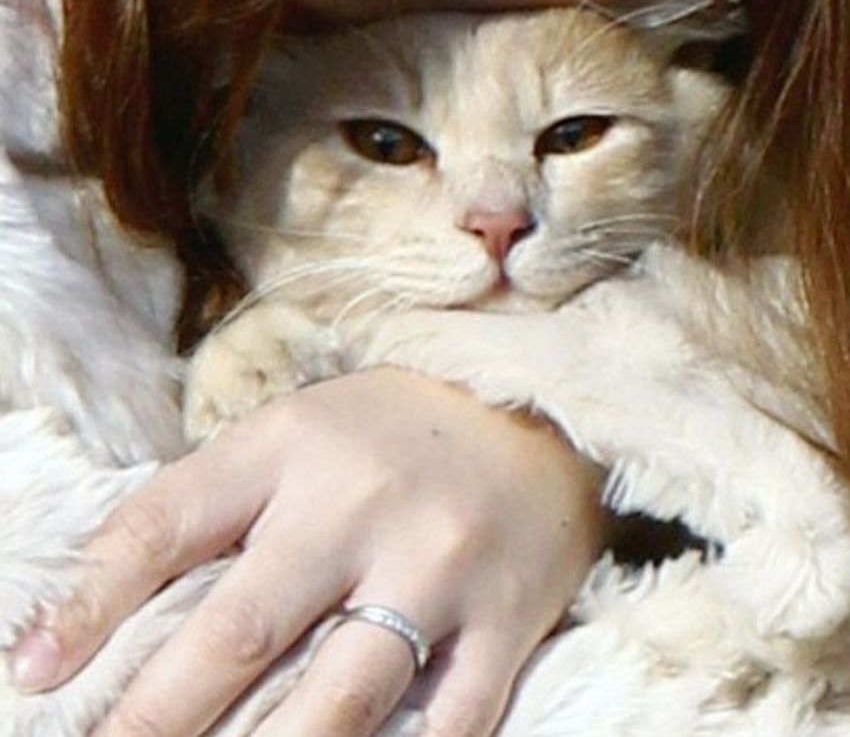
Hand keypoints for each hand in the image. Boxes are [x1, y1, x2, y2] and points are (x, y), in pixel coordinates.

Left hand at [7, 368, 601, 735]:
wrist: (536, 408)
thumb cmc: (400, 427)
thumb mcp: (303, 428)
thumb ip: (223, 494)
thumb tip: (121, 592)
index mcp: (296, 444)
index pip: (170, 521)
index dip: (88, 602)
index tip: (35, 675)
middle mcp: (362, 502)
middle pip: (240, 630)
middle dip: (156, 719)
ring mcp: (440, 562)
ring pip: (338, 696)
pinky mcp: (506, 615)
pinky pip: (448, 720)